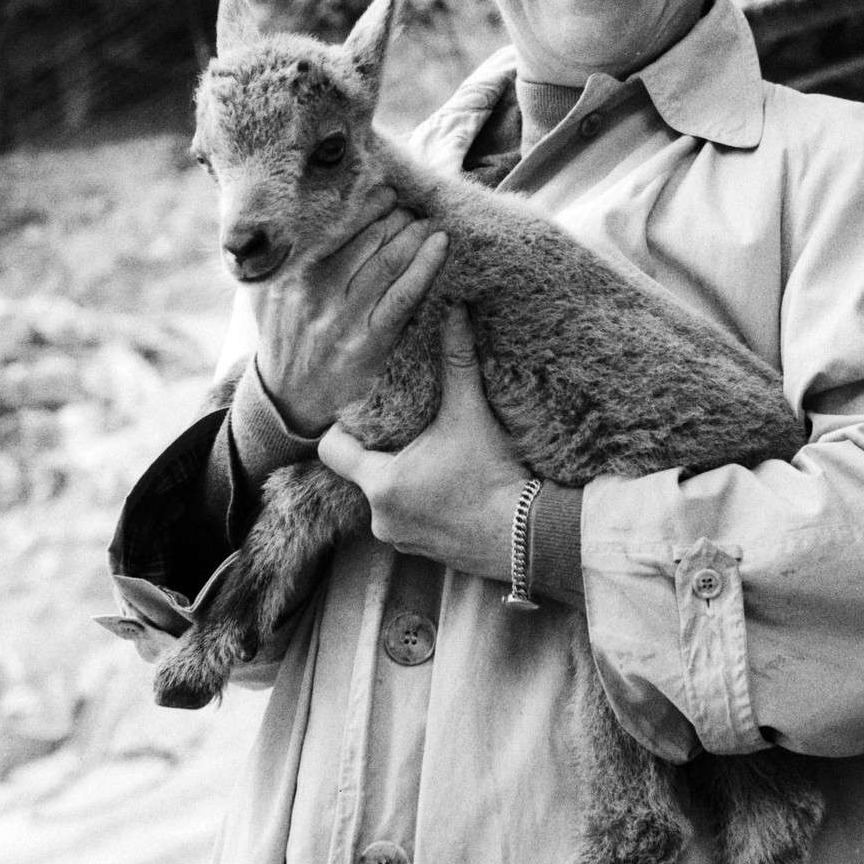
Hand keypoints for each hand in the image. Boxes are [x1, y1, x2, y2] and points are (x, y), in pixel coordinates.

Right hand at [251, 186, 448, 436]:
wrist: (285, 400)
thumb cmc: (281, 341)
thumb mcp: (263, 297)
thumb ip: (274, 262)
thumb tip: (280, 223)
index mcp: (295, 277)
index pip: (337, 229)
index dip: (367, 206)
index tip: (386, 193)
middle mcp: (318, 293)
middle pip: (367, 240)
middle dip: (396, 217)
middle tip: (414, 207)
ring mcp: (345, 318)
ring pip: (388, 262)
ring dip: (415, 235)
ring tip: (429, 222)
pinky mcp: (370, 342)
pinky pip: (403, 297)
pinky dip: (425, 267)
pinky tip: (440, 246)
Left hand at [320, 305, 530, 583]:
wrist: (530, 536)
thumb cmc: (495, 475)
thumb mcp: (471, 413)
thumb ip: (457, 361)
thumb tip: (454, 309)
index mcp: (380, 482)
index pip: (332, 450)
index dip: (348, 427)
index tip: (374, 415)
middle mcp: (381, 517)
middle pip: (363, 472)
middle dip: (385, 452)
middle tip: (415, 431)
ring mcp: (401, 540)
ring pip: (388, 498)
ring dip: (406, 480)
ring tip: (437, 459)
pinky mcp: (425, 554)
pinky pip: (409, 520)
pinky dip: (423, 504)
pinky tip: (452, 487)